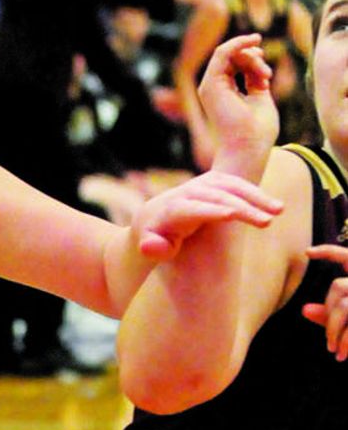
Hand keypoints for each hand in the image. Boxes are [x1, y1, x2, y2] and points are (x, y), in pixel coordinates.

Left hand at [133, 170, 282, 260]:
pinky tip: (273, 205)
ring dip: (257, 196)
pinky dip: (255, 192)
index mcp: (173, 208)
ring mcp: (203, 183)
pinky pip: (237, 183)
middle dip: (244, 207)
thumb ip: (151, 248)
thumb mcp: (149, 246)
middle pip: (219, 196)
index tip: (233, 216)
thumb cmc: (154, 238)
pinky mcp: (215, 181)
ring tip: (279, 211)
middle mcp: (189, 191)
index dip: (213, 211)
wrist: (153, 217)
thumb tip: (149, 247)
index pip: (195, 208)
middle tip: (268, 222)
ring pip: (233, 185)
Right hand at [197, 33, 277, 172]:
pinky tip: (253, 40)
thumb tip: (256, 56)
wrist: (249, 147)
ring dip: (252, 58)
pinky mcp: (211, 85)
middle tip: (267, 76)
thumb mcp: (260, 95)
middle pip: (233, 57)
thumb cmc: (258, 130)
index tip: (267, 75)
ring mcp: (210, 87)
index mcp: (224, 92)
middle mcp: (214, 89)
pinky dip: (238, 43)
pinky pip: (222, 52)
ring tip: (265, 76)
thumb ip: (255, 77)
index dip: (253, 60)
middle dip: (254, 59)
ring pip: (230, 53)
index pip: (236, 64)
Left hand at [303, 245, 347, 359]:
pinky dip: (345, 342)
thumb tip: (304, 310)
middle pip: (338, 287)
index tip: (307, 253)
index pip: (347, 256)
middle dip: (328, 313)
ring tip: (333, 349)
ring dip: (333, 330)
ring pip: (343, 305)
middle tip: (328, 340)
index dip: (328, 251)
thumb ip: (331, 314)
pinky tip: (341, 355)